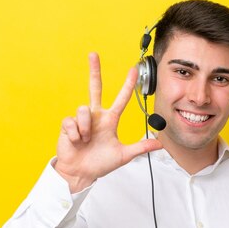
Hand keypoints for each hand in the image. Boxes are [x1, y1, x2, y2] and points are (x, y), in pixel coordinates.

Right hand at [54, 53, 161, 192]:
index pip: (121, 99)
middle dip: (94, 71)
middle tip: (94, 54)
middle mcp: (96, 116)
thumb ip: (141, 148)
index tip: (133, 70)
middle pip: (95, 88)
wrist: (80, 173)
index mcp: (110, 120)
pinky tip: (76, 142)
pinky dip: (75, 134)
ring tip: (86, 140)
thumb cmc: (100, 163)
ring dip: (86, 128)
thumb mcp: (123, 155)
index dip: (127, 85)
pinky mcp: (68, 125)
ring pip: (84, 110)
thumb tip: (160, 144)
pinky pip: (72, 122)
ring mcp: (82, 120)